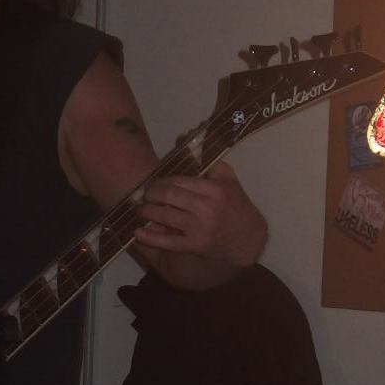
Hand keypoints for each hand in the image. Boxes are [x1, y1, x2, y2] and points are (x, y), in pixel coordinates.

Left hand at [133, 159, 265, 270]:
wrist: (247, 238)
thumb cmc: (237, 206)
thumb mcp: (230, 180)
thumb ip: (211, 163)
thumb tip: (189, 139)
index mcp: (213, 190)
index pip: (180, 181)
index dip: (163, 181)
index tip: (154, 183)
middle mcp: (205, 208)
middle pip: (170, 197)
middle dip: (152, 194)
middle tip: (145, 194)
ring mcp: (199, 228)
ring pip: (165, 217)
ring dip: (147, 212)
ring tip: (140, 210)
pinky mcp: (194, 245)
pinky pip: (168, 242)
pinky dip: (150, 238)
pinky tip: (137, 233)